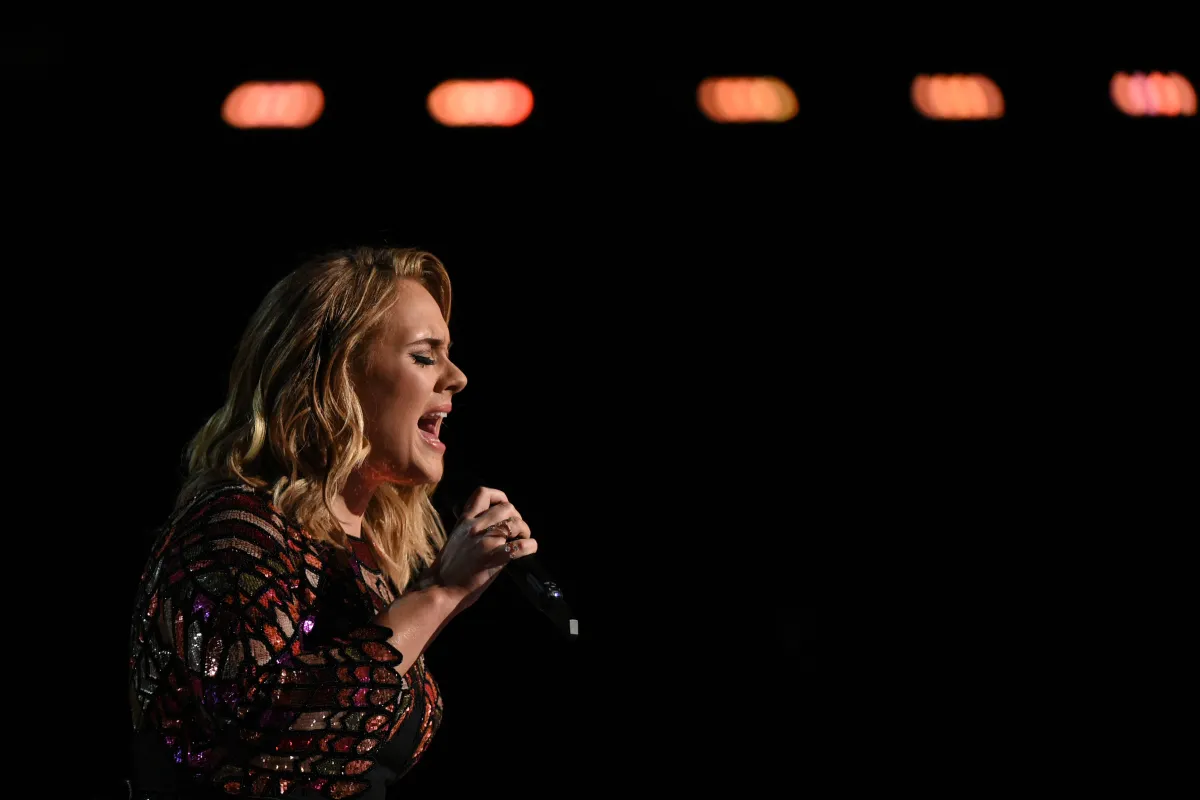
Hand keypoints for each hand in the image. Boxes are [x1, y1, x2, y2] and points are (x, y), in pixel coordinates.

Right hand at [431, 487, 535, 611]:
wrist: (441, 587)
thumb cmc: (449, 567)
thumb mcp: (457, 537)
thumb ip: (472, 527)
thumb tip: (494, 523)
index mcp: (465, 520)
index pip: (483, 493)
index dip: (499, 497)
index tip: (504, 506)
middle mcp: (475, 527)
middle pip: (507, 507)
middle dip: (517, 516)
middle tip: (517, 529)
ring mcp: (485, 541)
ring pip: (516, 523)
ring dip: (524, 530)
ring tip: (523, 538)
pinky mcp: (494, 557)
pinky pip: (520, 546)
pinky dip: (530, 546)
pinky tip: (529, 548)